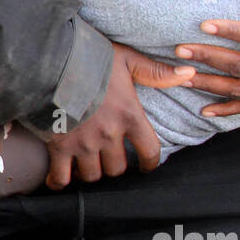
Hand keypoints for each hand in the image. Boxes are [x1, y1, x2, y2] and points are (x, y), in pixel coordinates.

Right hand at [44, 43, 193, 188]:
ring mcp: (83, 143)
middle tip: (106, 157)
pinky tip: (58, 179)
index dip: (150, 163)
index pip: (150, 151)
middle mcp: (109, 135)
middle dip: (113, 165)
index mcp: (129, 116)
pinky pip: (61, 177)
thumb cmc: (89, 58)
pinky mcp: (59, 147)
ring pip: (93, 175)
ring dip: (90, 172)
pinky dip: (59, 181)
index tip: (146, 166)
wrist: (51, 60)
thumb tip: (188, 74)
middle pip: (118, 168)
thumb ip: (155, 72)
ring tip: (85, 164)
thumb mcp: (126, 60)